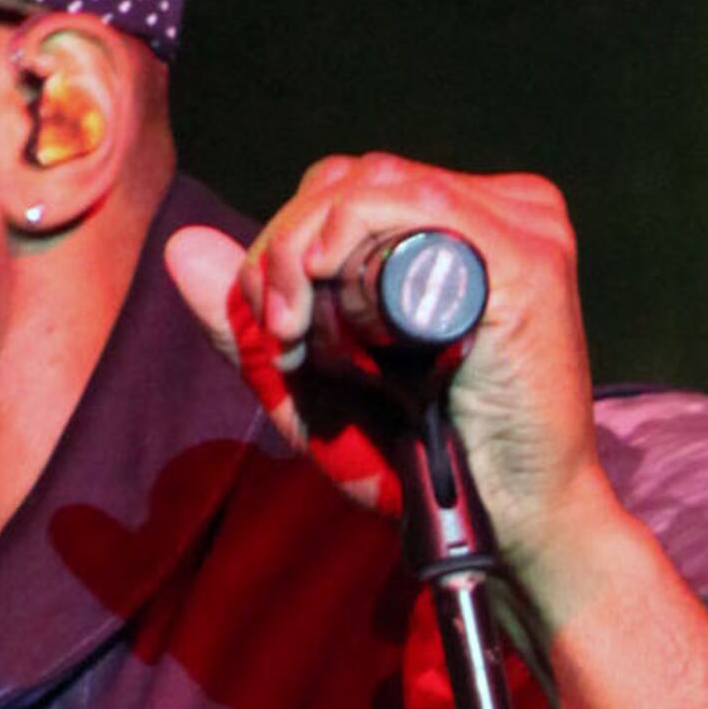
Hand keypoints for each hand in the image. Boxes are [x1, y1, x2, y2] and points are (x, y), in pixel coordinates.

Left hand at [166, 158, 630, 612]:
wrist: (513, 531)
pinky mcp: (525, 260)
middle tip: (276, 327)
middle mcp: (501, 212)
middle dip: (286, 243)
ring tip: (293, 326)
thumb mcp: (319, 390)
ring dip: (303, 247)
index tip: (273, 321)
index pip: (350, 187)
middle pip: (355, 177)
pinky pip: (412, 206)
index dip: (288, 237)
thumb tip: (181, 246)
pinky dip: (345, 238)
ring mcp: (521, 228)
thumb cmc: (429, 468)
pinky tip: (321, 294)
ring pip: (374, 184)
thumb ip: (252, 325)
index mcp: (466, 227)